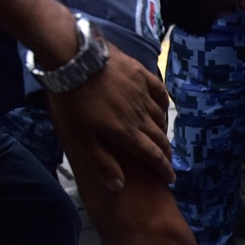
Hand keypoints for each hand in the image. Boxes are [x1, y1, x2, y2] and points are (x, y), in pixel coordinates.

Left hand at [47, 45, 172, 191]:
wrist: (74, 58)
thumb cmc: (74, 101)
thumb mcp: (82, 137)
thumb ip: (102, 162)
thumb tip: (118, 186)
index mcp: (127, 133)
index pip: (153, 156)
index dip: (163, 169)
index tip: (170, 178)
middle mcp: (141, 115)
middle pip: (160, 138)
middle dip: (165, 153)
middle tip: (166, 161)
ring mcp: (142, 94)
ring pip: (160, 117)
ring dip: (163, 131)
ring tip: (161, 138)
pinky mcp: (140, 75)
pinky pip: (159, 92)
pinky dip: (163, 104)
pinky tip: (162, 109)